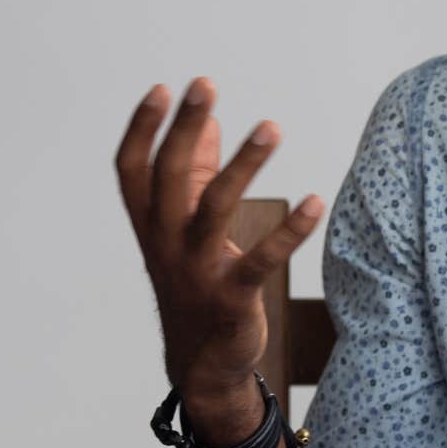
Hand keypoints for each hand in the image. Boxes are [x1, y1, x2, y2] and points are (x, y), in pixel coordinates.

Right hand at [115, 78, 325, 428]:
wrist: (200, 363)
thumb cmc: (194, 282)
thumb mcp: (185, 229)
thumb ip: (197, 175)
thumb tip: (211, 124)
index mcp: (149, 224)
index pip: (132, 169)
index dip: (142, 128)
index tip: (164, 88)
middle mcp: (165, 243)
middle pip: (169, 177)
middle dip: (185, 128)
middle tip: (205, 84)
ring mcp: (197, 270)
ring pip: (215, 208)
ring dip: (244, 165)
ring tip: (271, 127)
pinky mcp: (232, 296)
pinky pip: (263, 258)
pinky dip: (291, 230)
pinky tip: (314, 201)